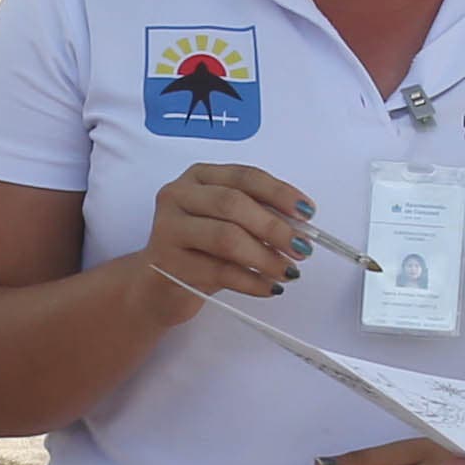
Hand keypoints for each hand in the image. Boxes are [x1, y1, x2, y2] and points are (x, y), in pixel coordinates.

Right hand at [132, 159, 313, 307]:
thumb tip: (301, 227)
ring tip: (288, 271)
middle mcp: (178, 195)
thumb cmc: (199, 249)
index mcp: (198, 177)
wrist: (157, 286)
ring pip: (226, 238)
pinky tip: (269, 288)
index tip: (308, 212)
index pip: (244, 177)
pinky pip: (219, 272)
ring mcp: (169, 229)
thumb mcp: (227, 223)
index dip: (279, 193)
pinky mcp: (168, 263)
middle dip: (274, 227)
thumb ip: (258, 216)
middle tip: (302, 248)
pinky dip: (251, 281)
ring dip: (265, 256)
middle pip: (233, 204)